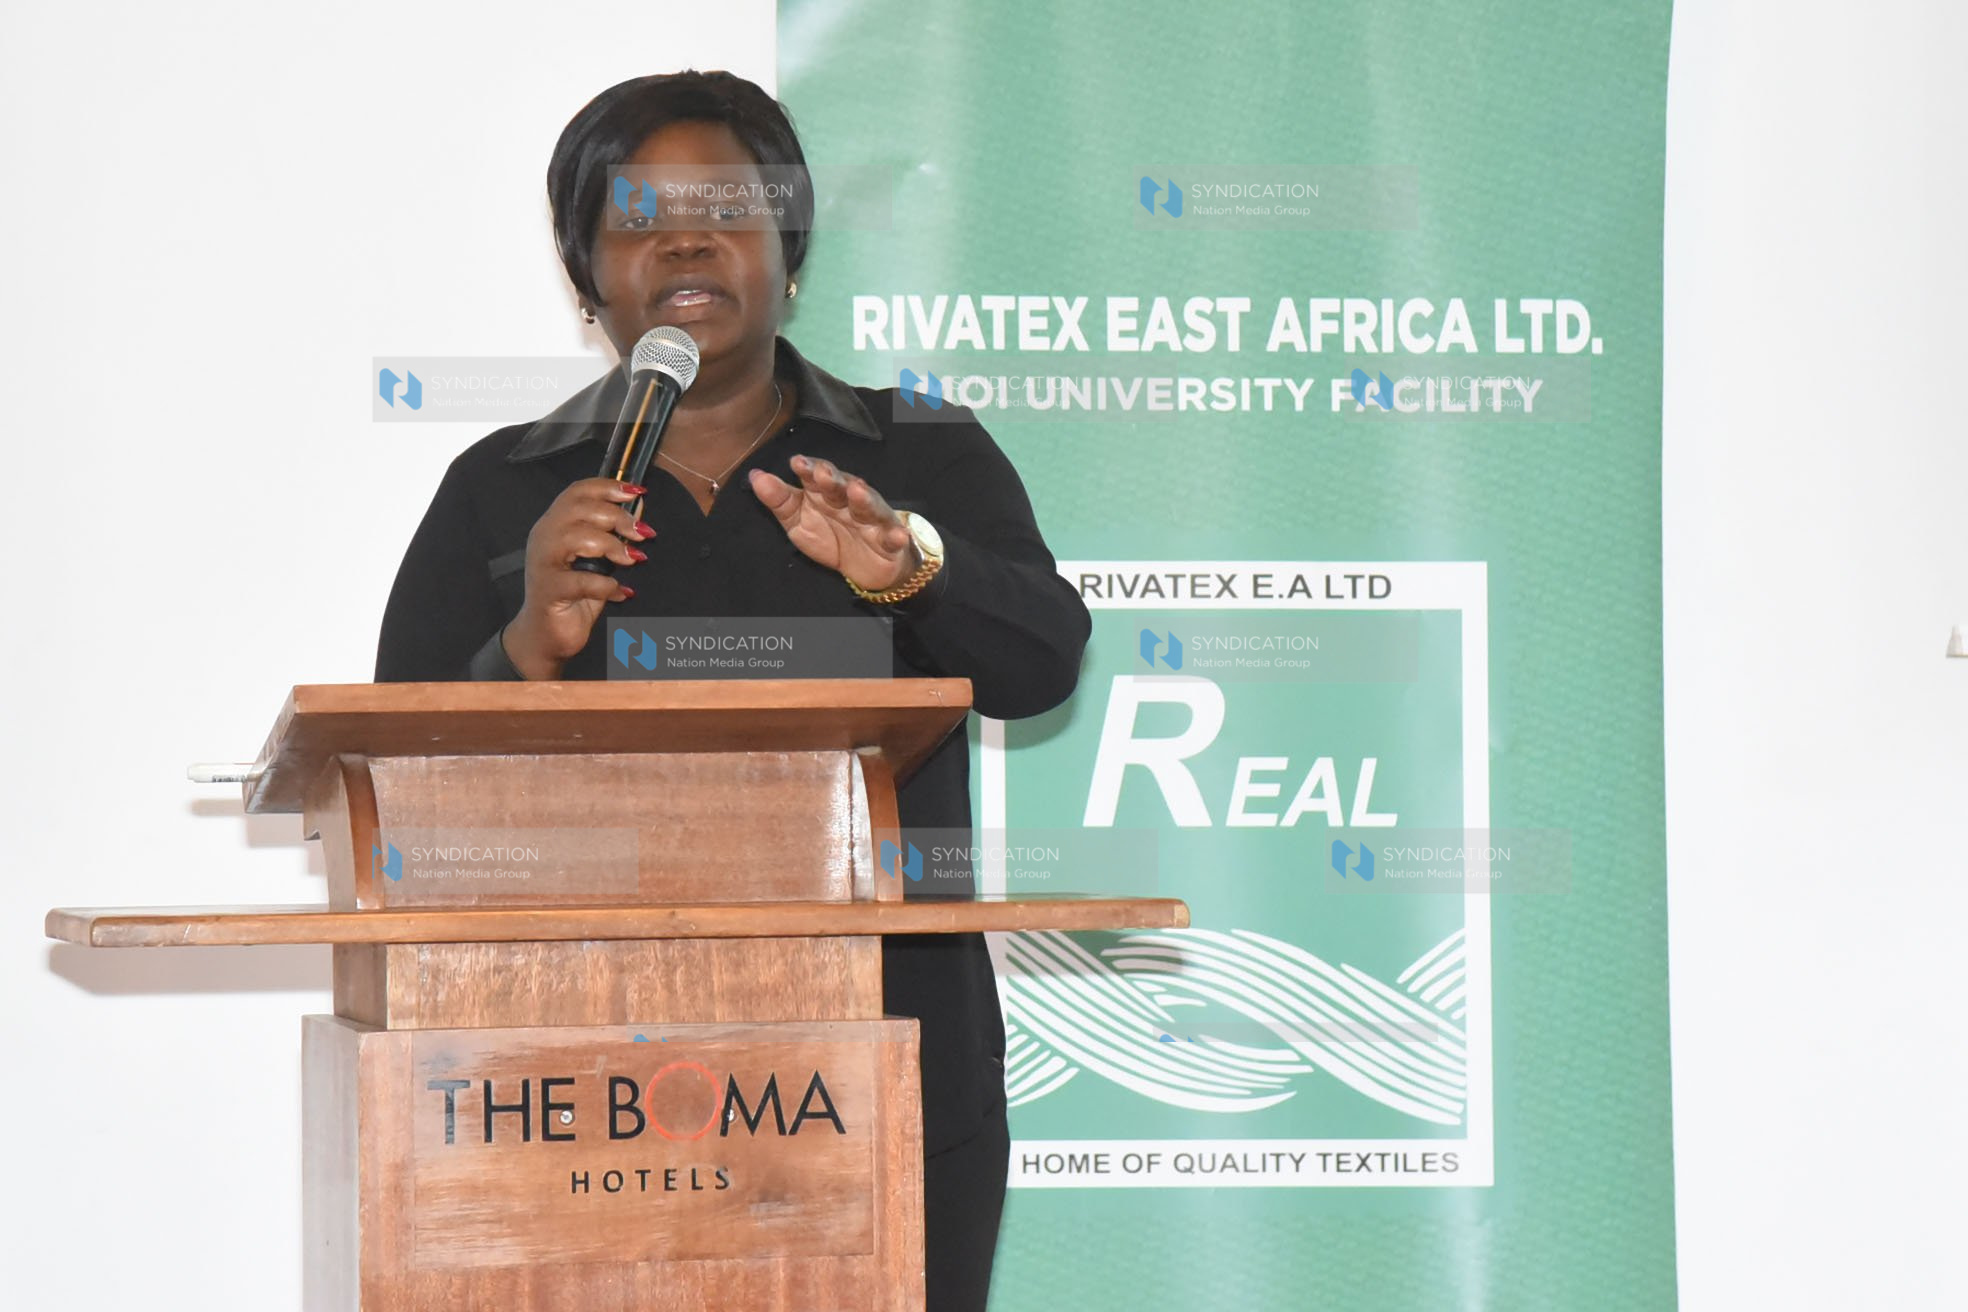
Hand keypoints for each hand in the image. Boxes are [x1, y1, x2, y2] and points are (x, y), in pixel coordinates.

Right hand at [505, 478, 651, 678]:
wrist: (544, 636)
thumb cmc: (572, 596)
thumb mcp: (595, 561)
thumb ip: (611, 538)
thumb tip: (638, 515)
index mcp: (554, 525)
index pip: (576, 492)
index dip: (608, 487)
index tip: (637, 492)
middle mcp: (544, 538)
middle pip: (579, 509)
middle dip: (617, 517)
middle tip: (642, 534)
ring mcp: (543, 564)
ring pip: (576, 538)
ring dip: (612, 546)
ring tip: (632, 560)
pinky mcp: (549, 591)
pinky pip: (582, 581)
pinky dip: (607, 585)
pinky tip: (621, 593)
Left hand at [748, 456, 918, 590]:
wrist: (865, 568)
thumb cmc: (830, 536)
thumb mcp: (798, 522)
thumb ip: (778, 501)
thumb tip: (755, 476)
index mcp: (826, 493)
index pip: (816, 477)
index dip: (808, 470)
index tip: (796, 463)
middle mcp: (850, 500)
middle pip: (842, 486)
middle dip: (833, 479)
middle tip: (823, 473)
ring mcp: (872, 519)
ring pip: (869, 506)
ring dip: (865, 499)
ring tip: (858, 491)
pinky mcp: (890, 540)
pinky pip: (894, 536)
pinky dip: (898, 535)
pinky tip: (898, 535)